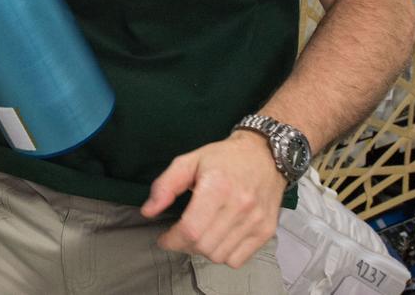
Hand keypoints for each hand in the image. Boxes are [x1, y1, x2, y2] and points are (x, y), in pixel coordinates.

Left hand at [140, 131, 286, 267]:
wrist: (264, 155)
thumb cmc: (223, 158)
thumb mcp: (188, 161)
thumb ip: (165, 186)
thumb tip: (148, 211)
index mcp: (217, 186)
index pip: (190, 229)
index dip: (172, 240)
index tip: (164, 239)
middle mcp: (239, 205)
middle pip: (203, 246)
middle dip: (184, 245)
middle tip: (179, 236)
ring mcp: (255, 220)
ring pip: (219, 256)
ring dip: (203, 251)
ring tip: (198, 235)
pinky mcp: (266, 230)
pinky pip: (237, 260)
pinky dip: (223, 255)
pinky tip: (218, 238)